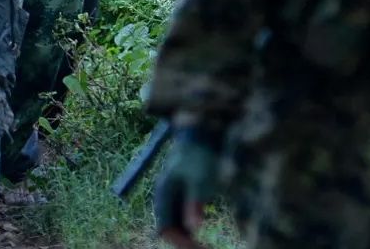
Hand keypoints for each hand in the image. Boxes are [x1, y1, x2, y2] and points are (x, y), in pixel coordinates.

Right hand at [153, 131, 222, 248]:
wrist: (204, 132)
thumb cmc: (202, 154)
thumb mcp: (201, 180)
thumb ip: (195, 203)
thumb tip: (193, 227)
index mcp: (164, 192)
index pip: (166, 228)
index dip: (181, 242)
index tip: (201, 248)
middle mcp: (165, 194)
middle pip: (169, 227)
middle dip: (184, 241)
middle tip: (205, 248)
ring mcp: (173, 192)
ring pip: (176, 222)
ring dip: (188, 235)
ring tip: (205, 243)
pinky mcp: (183, 190)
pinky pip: (183, 214)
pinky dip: (192, 224)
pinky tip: (204, 229)